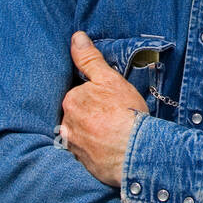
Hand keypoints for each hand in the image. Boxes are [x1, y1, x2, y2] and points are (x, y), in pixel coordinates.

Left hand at [60, 31, 147, 186]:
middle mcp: (66, 124)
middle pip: (77, 115)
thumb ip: (90, 59)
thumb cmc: (126, 112)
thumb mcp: (110, 79)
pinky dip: (94, 151)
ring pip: (81, 135)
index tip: (109, 102)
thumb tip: (76, 37)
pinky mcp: (81, 165)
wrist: (136, 152)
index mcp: (71, 101)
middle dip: (90, 116)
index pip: (79, 95)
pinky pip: (85, 154)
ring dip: (91, 135)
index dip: (95, 97)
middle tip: (111, 119)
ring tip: (111, 136)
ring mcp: (73, 146)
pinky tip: (108, 150)